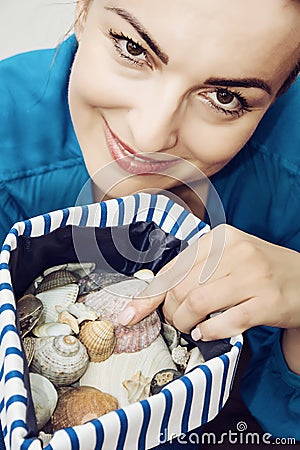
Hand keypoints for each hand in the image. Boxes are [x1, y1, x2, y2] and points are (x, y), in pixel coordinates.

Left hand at [117, 224, 299, 340]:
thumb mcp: (227, 258)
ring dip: (186, 324)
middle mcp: (235, 251)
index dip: (148, 296)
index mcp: (220, 238)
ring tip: (192, 328)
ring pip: (196, 304)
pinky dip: (209, 332)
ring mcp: (252, 275)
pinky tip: (208, 332)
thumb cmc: (259, 270)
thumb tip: (155, 294)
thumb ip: (195, 270)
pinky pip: (223, 322)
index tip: (131, 315)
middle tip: (177, 322)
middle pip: (180, 288)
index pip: (172, 269)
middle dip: (171, 313)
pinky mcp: (266, 301)